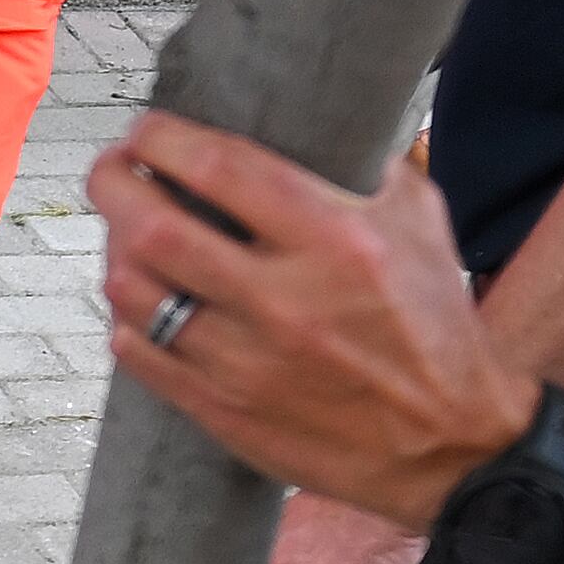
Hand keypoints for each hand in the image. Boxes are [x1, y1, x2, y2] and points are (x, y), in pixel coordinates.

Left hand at [92, 111, 531, 527]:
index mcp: (334, 240)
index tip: (147, 130)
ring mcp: (246, 363)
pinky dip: (127, 318)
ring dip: (114, 250)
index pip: (217, 167)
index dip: (162, 138)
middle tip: (112, 168)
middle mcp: (282, 300)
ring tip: (124, 232)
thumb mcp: (422, 223)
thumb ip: (367, 164)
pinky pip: (141, 355)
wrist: (451, 446)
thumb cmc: (437, 324)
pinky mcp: (225, 413)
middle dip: (113, 182)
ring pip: (134, 291)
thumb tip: (310, 117)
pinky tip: (138, 300)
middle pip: (152, 226)